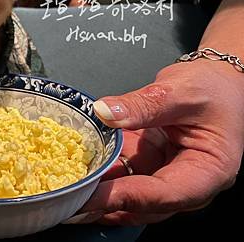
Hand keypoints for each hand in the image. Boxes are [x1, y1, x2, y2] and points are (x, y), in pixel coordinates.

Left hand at [78, 61, 243, 224]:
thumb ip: (143, 105)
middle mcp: (188, 182)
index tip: (92, 196)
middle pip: (146, 204)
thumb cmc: (211, 87)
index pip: (166, 193)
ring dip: (100, 193)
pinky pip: (123, 176)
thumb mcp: (179, 91)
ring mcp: (167, 175)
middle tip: (71, 199)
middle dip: (107, 204)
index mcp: (209, 171)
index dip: (127, 197)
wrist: (217, 81)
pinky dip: (102, 176)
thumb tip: (104, 112)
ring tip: (68, 190)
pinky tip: (76, 172)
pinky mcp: (150, 165)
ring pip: (131, 194)